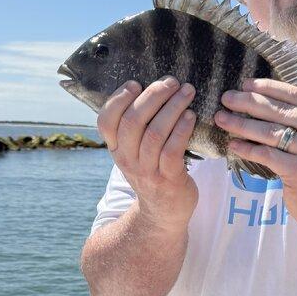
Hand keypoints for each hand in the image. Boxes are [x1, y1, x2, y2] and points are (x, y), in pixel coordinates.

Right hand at [96, 76, 198, 230]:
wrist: (163, 214)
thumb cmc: (153, 172)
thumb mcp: (135, 153)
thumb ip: (137, 128)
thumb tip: (152, 88)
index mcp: (116, 149)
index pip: (105, 121)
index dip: (117, 99)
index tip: (135, 83)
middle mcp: (127, 159)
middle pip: (133, 121)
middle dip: (153, 96)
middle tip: (172, 81)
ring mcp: (147, 171)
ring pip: (155, 133)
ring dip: (172, 108)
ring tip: (187, 92)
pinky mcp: (168, 180)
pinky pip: (173, 150)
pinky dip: (182, 129)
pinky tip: (191, 116)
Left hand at [214, 77, 296, 237]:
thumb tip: (260, 99)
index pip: (296, 95)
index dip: (268, 87)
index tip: (245, 84)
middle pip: (280, 110)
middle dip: (249, 102)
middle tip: (226, 98)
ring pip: (271, 132)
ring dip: (242, 124)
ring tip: (222, 119)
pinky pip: (267, 155)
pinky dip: (247, 148)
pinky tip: (232, 144)